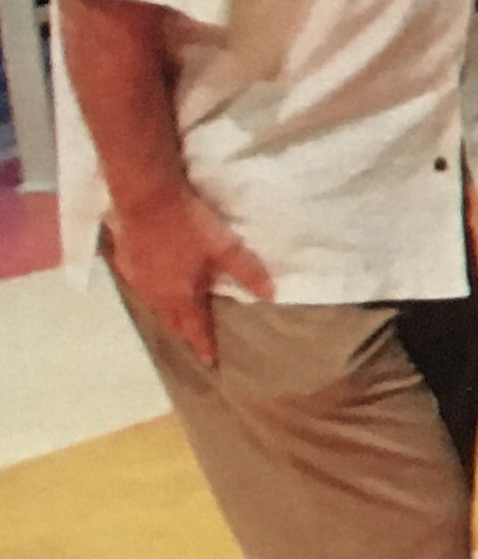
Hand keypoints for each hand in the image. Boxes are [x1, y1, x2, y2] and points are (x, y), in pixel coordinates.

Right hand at [106, 190, 273, 365]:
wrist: (145, 198)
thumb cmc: (188, 226)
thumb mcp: (224, 248)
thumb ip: (247, 272)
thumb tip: (270, 295)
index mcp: (180, 295)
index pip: (194, 327)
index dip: (204, 344)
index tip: (210, 361)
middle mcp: (155, 294)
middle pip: (172, 319)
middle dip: (185, 331)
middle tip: (195, 341)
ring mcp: (137, 278)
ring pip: (154, 303)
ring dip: (168, 312)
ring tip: (178, 317)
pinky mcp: (125, 260)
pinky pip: (141, 285)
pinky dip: (153, 291)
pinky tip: (156, 285)